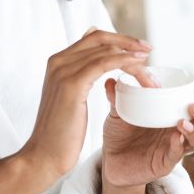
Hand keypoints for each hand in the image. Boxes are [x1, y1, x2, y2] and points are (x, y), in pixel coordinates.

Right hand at [20, 27, 159, 182]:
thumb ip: (79, 77)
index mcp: (58, 63)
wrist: (44, 154)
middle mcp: (58, 61)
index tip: (138, 49)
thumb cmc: (60, 132)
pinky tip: (138, 65)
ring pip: (105, 51)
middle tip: (149, 49)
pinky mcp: (72, 84)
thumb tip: (93, 61)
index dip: (118, 40)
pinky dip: (123, 61)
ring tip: (148, 65)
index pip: (92, 38)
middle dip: (127, 41)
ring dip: (131, 56)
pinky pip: (104, 63)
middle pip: (99, 38)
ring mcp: (63, 71)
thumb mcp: (69, 98)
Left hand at [101, 80, 193, 187]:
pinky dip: (178, 145)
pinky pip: (177, 155)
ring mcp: (175, 148)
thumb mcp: (118, 112)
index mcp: (175, 114)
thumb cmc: (120, 133)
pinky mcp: (166, 163)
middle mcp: (181, 130)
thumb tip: (110, 79)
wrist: (110, 161)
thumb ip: (116, 97)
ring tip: (183, 122)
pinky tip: (176, 137)